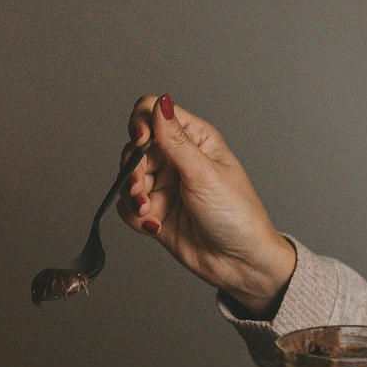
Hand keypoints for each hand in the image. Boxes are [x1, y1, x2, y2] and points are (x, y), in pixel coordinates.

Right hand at [117, 93, 298, 313]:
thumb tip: (160, 102)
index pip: (153, 112)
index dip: (140, 123)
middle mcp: (176, 158)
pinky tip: (154, 226)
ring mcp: (164, 184)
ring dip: (132, 195)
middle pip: (134, 147)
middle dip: (133, 169)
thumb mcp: (204, 175)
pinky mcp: (155, 210)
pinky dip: (134, 216)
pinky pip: (127, 206)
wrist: (239, 263)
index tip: (139, 141)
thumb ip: (175, 141)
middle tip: (142, 189)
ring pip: (127, 177)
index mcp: (194, 139)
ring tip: (148, 212)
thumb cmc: (236, 215)